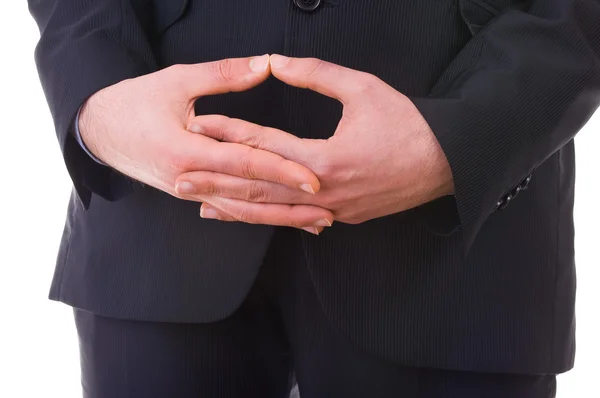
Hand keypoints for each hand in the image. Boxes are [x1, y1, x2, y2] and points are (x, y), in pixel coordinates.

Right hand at [78, 55, 333, 229]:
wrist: (98, 131)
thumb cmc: (133, 103)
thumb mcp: (176, 81)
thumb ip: (223, 75)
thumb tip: (265, 65)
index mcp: (186, 151)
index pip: (244, 164)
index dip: (281, 171)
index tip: (314, 178)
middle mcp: (189, 180)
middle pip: (248, 197)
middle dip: (290, 206)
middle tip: (327, 211)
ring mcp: (190, 192)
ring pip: (242, 211)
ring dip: (280, 219)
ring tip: (314, 223)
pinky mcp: (192, 194)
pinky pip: (229, 209)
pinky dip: (258, 215)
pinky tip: (281, 219)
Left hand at [176, 55, 453, 226]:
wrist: (445, 163)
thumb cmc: (408, 124)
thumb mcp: (363, 89)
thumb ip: (315, 74)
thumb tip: (275, 60)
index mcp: (326, 158)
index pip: (264, 145)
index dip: (229, 131)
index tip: (199, 122)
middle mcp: (324, 191)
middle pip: (258, 188)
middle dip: (216, 181)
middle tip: (178, 177)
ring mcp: (332, 210)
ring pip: (273, 213)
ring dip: (235, 207)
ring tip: (200, 203)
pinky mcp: (340, 217)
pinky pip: (296, 220)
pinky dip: (267, 218)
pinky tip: (248, 216)